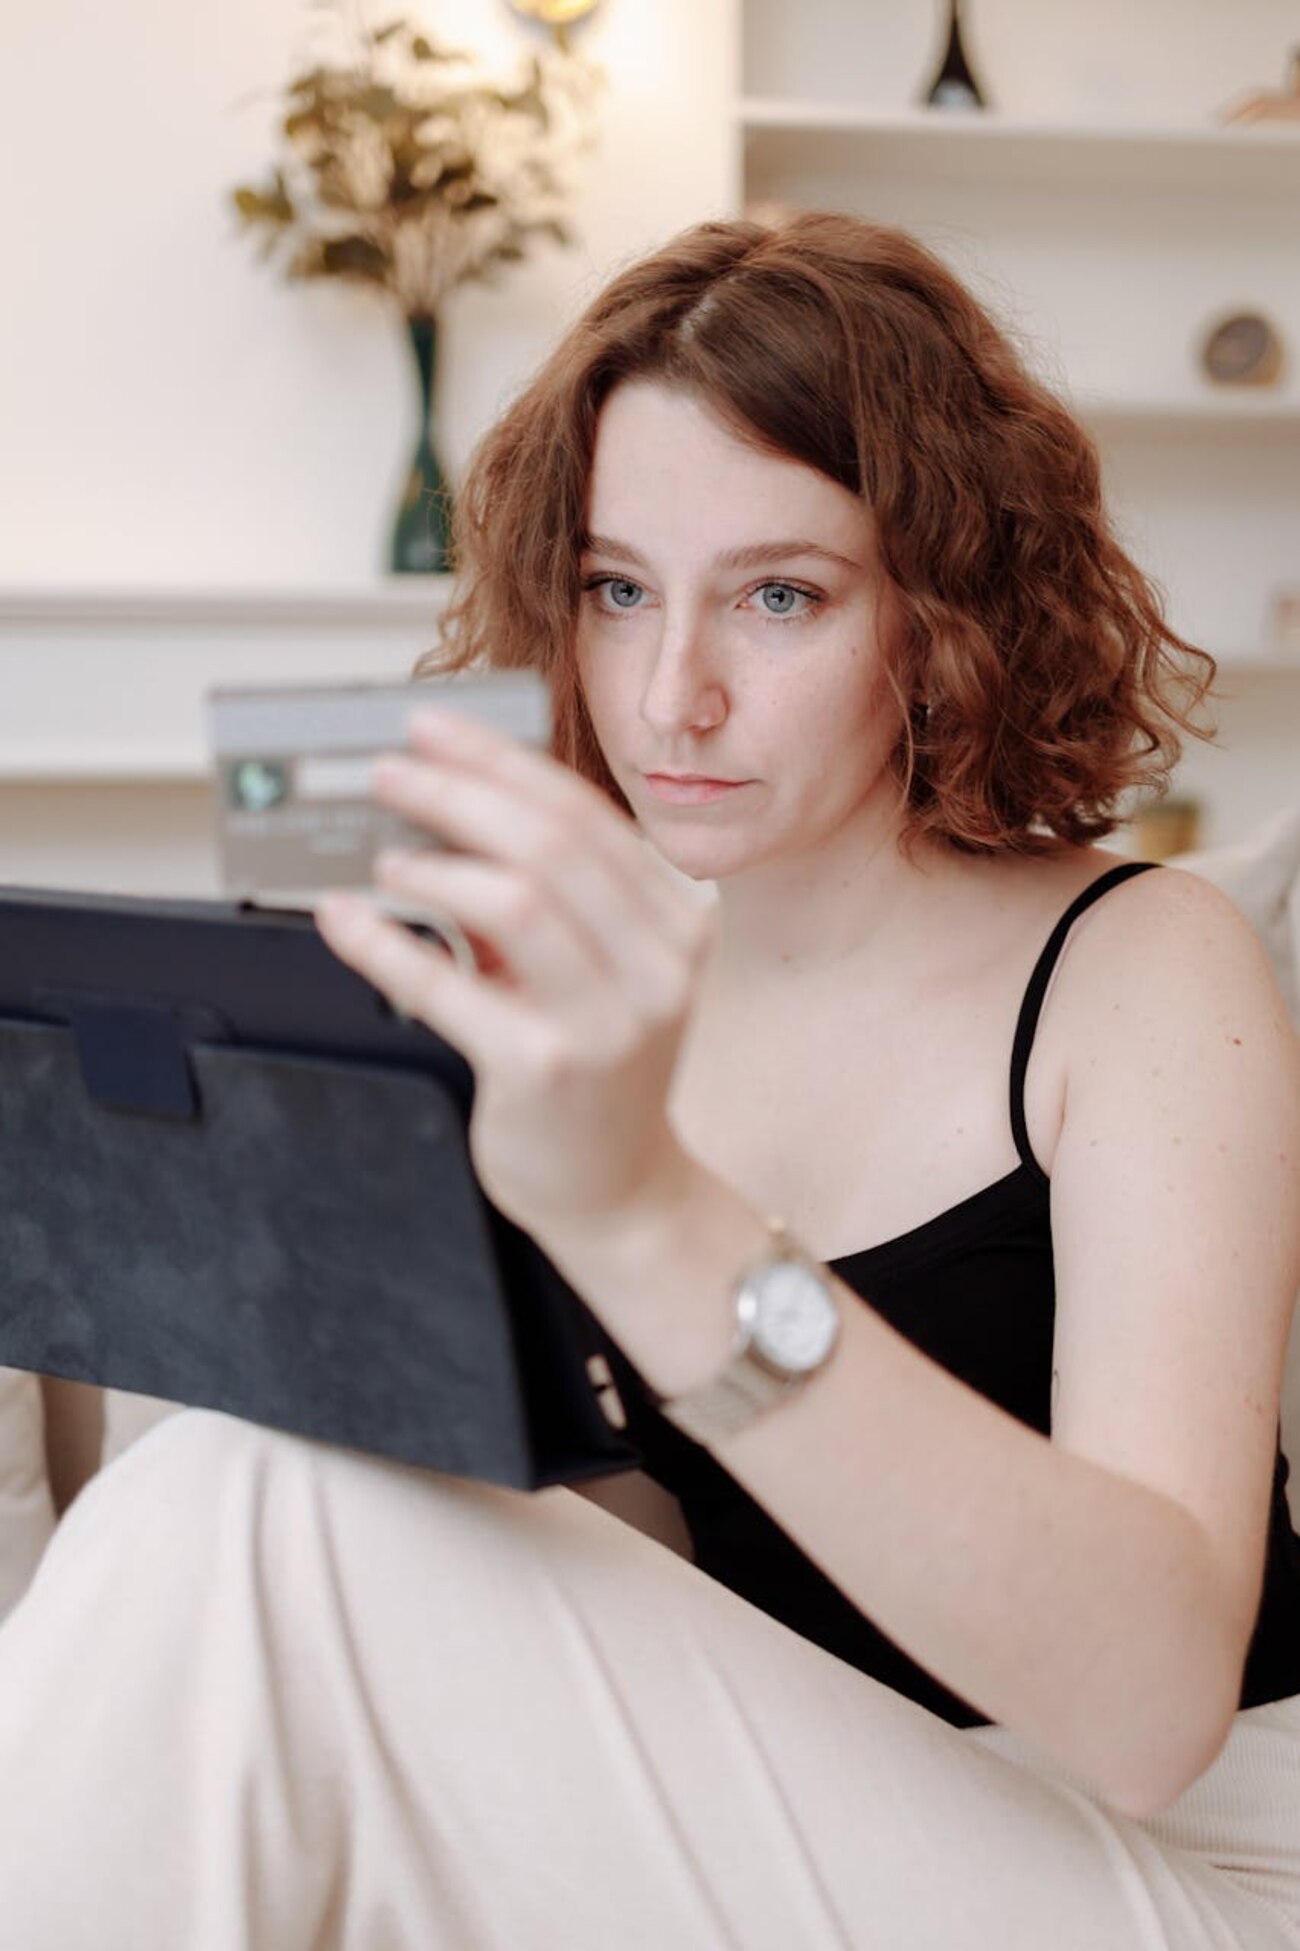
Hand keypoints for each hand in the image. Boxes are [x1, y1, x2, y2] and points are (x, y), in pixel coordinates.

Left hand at [312, 706, 713, 1249]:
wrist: (618, 1190)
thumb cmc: (596, 1071)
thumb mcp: (595, 973)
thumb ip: (545, 899)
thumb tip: (441, 817)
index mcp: (672, 925)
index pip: (582, 815)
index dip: (499, 762)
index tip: (433, 731)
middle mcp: (654, 966)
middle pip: (549, 844)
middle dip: (457, 795)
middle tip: (389, 776)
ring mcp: (607, 1020)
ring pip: (516, 900)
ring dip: (433, 867)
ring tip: (385, 860)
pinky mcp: (546, 1069)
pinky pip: (450, 986)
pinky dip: (387, 945)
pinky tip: (346, 922)